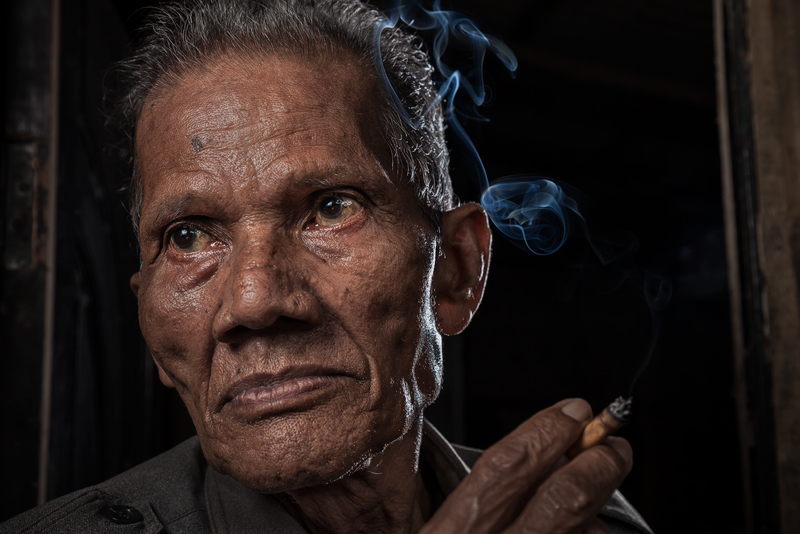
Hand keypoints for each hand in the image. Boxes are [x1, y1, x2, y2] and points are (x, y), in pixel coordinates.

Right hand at [420, 399, 632, 533]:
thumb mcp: (444, 531)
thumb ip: (477, 498)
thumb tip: (543, 456)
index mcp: (454, 532)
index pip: (507, 468)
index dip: (547, 432)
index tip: (574, 410)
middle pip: (565, 497)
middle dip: (601, 462)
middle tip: (615, 446)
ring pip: (586, 531)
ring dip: (596, 512)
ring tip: (589, 507)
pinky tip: (581, 531)